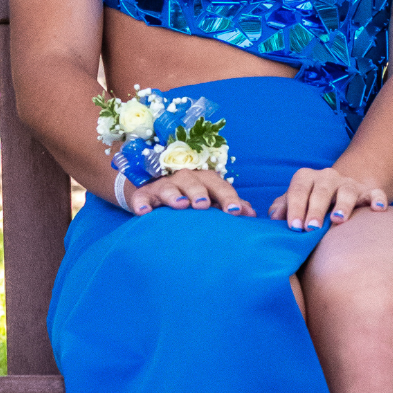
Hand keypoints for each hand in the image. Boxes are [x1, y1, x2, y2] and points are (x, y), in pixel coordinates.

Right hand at [123, 168, 254, 217]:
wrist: (156, 189)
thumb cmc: (192, 196)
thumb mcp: (211, 198)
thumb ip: (230, 204)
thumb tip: (252, 214)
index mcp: (205, 180)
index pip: (219, 186)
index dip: (227, 197)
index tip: (235, 211)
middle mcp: (184, 179)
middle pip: (193, 182)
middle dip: (199, 192)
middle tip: (203, 205)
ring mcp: (163, 186)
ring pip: (168, 187)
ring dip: (174, 195)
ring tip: (180, 205)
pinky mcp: (143, 195)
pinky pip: (141, 198)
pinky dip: (142, 204)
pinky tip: (144, 213)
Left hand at [268, 168, 389, 229]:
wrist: (336, 193)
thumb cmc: (308, 203)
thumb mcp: (294, 202)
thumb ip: (282, 207)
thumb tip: (274, 217)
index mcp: (306, 177)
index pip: (298, 190)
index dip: (295, 208)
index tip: (294, 227)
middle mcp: (327, 177)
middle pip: (321, 190)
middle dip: (315, 209)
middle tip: (311, 228)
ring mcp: (348, 183)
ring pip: (347, 190)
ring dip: (343, 204)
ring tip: (338, 219)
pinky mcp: (367, 192)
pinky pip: (375, 193)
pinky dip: (377, 199)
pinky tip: (378, 209)